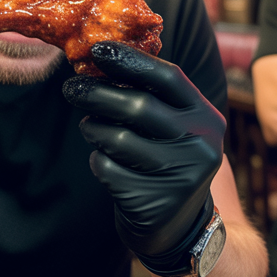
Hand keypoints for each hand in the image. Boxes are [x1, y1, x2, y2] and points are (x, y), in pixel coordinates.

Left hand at [63, 42, 223, 274]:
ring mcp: (182, 175)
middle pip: (139, 106)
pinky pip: (110, 170)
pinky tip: (103, 160)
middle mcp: (201, 143)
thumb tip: (101, 60)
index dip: (132, 60)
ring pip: (120, 139)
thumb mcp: (173, 127)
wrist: (179, 226)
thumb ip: (151, 97)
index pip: (169, 78)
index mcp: (206, 116)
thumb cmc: (166, 161)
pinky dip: (99, 161)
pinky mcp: (157, 201)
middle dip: (98, 93)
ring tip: (88, 126)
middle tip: (71, 88)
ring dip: (94, 128)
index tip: (98, 50)